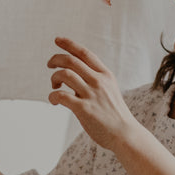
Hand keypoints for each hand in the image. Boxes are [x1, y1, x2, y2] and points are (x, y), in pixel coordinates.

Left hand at [46, 37, 137, 151]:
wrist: (125, 134)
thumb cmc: (114, 114)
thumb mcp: (109, 90)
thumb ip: (93, 81)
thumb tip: (71, 77)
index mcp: (105, 75)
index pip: (85, 53)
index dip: (69, 44)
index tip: (57, 39)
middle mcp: (98, 81)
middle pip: (71, 60)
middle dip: (56, 59)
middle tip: (49, 65)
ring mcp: (92, 94)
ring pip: (65, 74)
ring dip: (54, 78)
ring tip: (54, 85)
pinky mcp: (84, 109)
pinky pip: (61, 95)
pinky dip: (53, 96)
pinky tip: (54, 101)